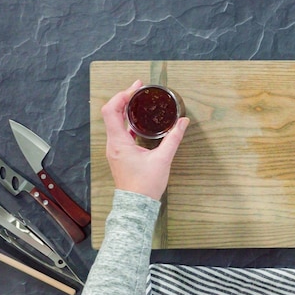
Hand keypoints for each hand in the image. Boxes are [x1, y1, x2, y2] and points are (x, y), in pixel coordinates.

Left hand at [101, 80, 189, 199]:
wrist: (137, 206)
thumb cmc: (145, 186)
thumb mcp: (163, 159)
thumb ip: (173, 138)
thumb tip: (183, 122)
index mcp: (119, 142)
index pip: (111, 110)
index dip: (122, 95)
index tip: (136, 88)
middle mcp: (113, 144)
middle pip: (111, 113)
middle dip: (125, 99)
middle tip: (139, 90)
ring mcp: (115, 150)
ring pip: (115, 123)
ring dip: (125, 110)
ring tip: (139, 102)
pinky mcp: (120, 155)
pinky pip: (120, 133)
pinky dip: (128, 123)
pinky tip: (140, 122)